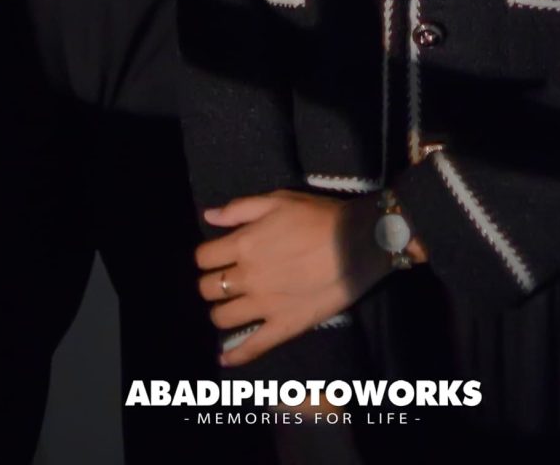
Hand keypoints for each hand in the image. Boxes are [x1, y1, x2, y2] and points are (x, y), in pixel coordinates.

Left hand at [195, 191, 391, 366]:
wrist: (356, 243)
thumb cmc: (317, 217)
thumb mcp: (277, 200)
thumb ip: (239, 208)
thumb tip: (208, 216)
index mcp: (244, 244)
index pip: (203, 258)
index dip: (206, 257)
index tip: (214, 257)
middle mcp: (248, 277)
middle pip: (208, 289)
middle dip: (210, 285)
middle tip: (223, 281)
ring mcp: (264, 306)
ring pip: (222, 318)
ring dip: (220, 313)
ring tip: (230, 308)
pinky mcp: (284, 326)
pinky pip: (252, 347)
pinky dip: (235, 355)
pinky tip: (224, 359)